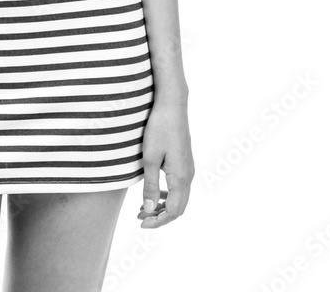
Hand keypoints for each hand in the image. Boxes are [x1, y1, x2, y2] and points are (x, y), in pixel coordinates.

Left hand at [137, 100, 194, 227]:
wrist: (172, 105)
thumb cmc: (159, 128)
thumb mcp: (149, 157)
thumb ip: (149, 185)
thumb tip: (148, 209)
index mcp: (180, 178)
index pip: (173, 211)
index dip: (158, 222)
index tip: (142, 223)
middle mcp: (188, 176)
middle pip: (178, 208)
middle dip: (160, 216)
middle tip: (140, 216)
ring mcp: (188, 168)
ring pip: (180, 198)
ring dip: (163, 205)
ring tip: (144, 207)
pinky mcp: (185, 161)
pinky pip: (179, 187)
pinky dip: (167, 195)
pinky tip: (153, 191)